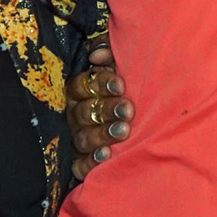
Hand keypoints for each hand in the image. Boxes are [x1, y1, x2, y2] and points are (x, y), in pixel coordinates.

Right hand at [67, 37, 133, 180]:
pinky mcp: (79, 161)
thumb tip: (97, 56)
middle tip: (128, 110)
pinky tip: (107, 156)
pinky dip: (91, 162)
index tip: (120, 84)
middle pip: (84, 112)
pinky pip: (79, 164)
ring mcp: (75, 138)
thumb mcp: (116, 64)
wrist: (142, 120)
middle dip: (107, 110)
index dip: (100, 84)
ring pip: (83, 138)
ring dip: (102, 135)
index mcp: (79, 90)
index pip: (82, 85)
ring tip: (123, 131)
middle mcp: (74, 114)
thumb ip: (107, 52)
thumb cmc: (124, 87)